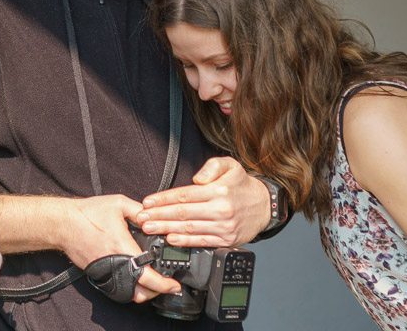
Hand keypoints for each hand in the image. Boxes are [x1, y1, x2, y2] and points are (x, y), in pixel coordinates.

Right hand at [60, 194, 181, 302]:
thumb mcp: (118, 203)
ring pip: (127, 294)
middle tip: (166, 285)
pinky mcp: (98, 273)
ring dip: (142, 291)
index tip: (174, 285)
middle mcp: (115, 264)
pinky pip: (116, 287)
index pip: (148, 276)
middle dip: (156, 292)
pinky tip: (134, 276)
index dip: (164, 285)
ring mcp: (105, 271)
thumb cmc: (88, 214)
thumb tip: (153, 216)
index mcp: (124, 248)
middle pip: (140, 292)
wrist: (63, 224)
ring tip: (151, 282)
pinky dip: (128, 287)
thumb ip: (139, 209)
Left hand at [137, 157, 269, 246]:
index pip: (184, 195)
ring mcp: (223, 226)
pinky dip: (184, 242)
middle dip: (158, 216)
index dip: (163, 199)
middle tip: (141, 218)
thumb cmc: (242, 185)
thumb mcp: (230, 165)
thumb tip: (197, 178)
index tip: (147, 202)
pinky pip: (201, 241)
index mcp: (218, 190)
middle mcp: (220, 209)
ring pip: (189, 228)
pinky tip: (170, 239)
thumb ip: (212, 166)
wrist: (265, 205)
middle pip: (183, 213)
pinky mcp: (226, 239)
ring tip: (150, 228)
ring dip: (166, 228)